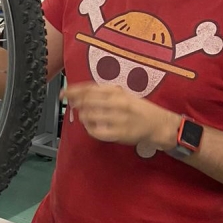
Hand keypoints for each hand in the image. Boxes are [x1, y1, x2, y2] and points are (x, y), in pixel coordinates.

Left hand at [63, 84, 177, 149]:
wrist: (158, 124)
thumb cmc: (138, 108)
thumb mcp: (123, 94)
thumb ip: (103, 93)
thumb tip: (80, 94)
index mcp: (118, 92)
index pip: (90, 88)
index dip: (74, 90)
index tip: (64, 92)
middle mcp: (118, 104)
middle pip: (87, 101)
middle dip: (76, 103)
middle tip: (73, 105)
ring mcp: (119, 119)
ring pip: (90, 116)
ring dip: (83, 117)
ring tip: (84, 117)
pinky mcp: (120, 134)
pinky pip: (97, 132)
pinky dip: (90, 129)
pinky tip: (91, 127)